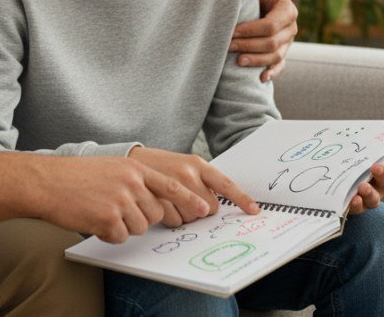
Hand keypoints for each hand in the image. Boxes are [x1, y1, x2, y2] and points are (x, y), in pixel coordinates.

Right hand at [30, 156, 210, 242]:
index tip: (204, 209)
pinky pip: (120, 236)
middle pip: (157, 213)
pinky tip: (92, 219)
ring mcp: (121, 199)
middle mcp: (132, 182)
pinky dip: (108, 234)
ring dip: (123, 227)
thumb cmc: (77, 177)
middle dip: (141, 218)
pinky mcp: (108, 217)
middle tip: (117, 210)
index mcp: (135, 167)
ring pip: (140, 227)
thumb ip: (136, 181)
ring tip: (101, 211)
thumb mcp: (112, 168)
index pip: (171, 185)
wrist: (47, 181)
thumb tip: (159, 204)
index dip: (190, 199)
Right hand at [128, 147, 259, 226]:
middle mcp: (188, 173)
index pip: (225, 184)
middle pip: (209, 208)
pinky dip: (170, 220)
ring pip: (192, 218)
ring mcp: (173, 185)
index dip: (241, 198)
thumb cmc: (160, 167)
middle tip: (185, 202)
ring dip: (184, 216)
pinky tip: (161, 207)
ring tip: (170, 202)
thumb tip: (214, 207)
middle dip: (200, 211)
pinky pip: (175, 221)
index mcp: (197, 164)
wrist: (130, 161)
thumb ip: (200, 181)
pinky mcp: (159, 198)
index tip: (254, 210)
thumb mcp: (184, 166)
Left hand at [230, 0, 297, 81]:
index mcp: (288, 10)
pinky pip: (280, 66)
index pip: (271, 25)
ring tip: (238, 61)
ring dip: (256, 61)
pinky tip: (260, 78)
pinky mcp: (282, 52)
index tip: (233, 32)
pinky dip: (272, 73)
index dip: (251, 31)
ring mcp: (288, 42)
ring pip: (275, 57)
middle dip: (249, 46)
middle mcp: (291, 28)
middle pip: (272, 43)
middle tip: (228, 46)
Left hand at [348, 115, 383, 215]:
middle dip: (376, 184)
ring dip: (366, 196)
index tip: (377, 165)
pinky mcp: (348, 209)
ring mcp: (361, 202)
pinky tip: (349, 200)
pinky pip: (352, 211)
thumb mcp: (364, 150)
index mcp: (378, 177)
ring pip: (368, 203)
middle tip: (369, 176)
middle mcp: (373, 191)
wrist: (335, 185)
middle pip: (379, 191)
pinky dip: (352, 206)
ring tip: (360, 189)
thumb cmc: (357, 165)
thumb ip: (379, 135)